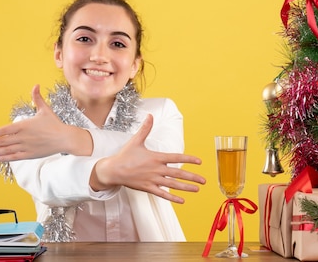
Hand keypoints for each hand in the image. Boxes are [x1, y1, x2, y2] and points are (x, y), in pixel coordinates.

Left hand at [0, 85, 91, 161]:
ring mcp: (26, 146)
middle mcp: (23, 137)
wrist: (65, 138)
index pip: (5, 130)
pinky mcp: (30, 154)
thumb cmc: (55, 124)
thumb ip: (37, 98)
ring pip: (6, 150)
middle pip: (2, 142)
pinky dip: (4, 158)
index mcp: (24, 125)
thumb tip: (36, 85)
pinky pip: (14, 157)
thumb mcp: (45, 110)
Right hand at [90, 114, 205, 203]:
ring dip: (186, 187)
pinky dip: (172, 198)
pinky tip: (182, 201)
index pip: (176, 157)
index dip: (189, 159)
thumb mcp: (136, 141)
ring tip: (197, 189)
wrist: (113, 170)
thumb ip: (145, 128)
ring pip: (173, 184)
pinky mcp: (148, 188)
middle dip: (192, 177)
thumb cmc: (125, 155)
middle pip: (178, 173)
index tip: (199, 161)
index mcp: (156, 157)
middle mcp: (156, 169)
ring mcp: (153, 180)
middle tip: (204, 180)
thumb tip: (150, 115)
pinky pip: (162, 194)